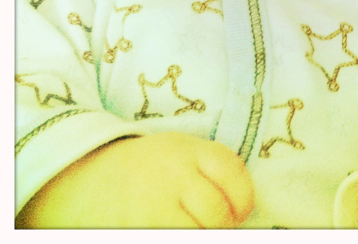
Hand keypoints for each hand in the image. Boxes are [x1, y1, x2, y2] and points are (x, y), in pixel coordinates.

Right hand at [16, 132, 254, 228]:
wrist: (86, 180)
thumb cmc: (149, 170)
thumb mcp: (182, 152)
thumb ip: (213, 173)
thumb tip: (243, 214)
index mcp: (188, 150)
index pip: (233, 175)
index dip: (242, 199)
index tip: (236, 209)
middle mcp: (171, 176)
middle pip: (218, 215)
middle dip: (220, 227)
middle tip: (209, 225)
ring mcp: (152, 210)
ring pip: (197, 234)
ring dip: (199, 233)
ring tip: (186, 225)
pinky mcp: (137, 233)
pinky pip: (173, 237)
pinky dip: (178, 235)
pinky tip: (168, 228)